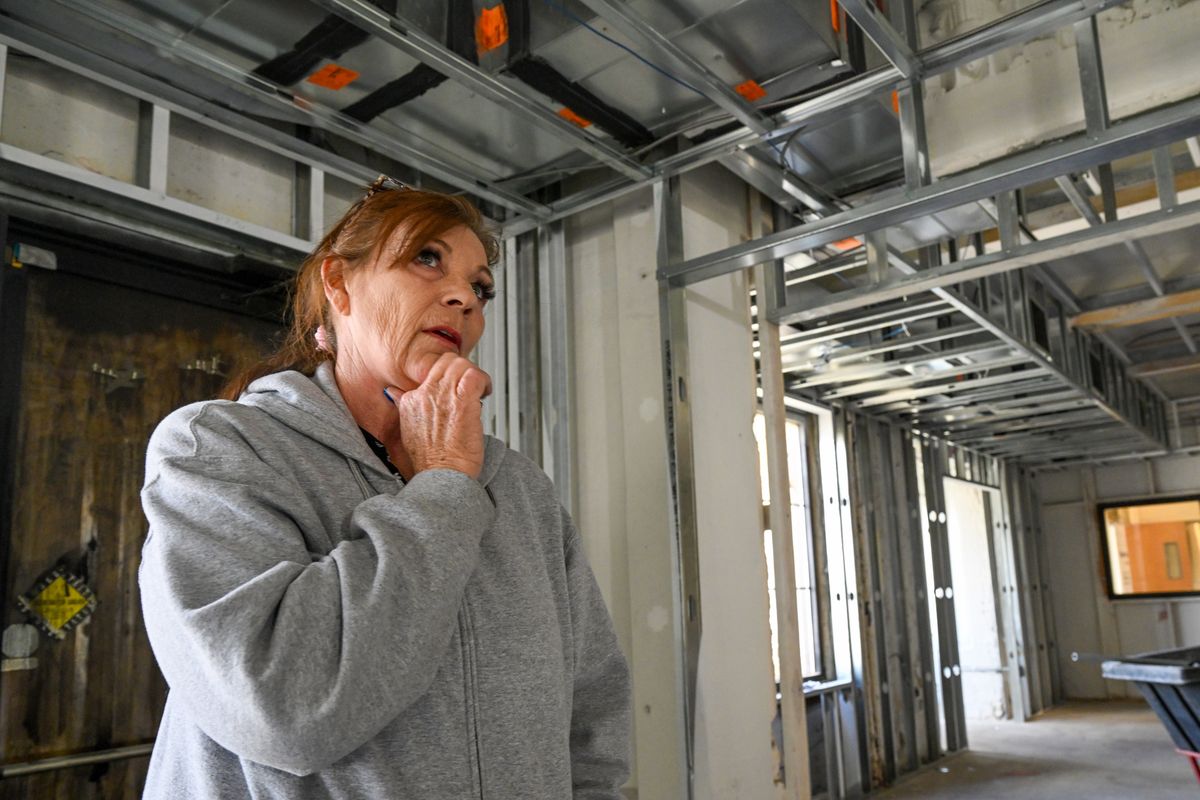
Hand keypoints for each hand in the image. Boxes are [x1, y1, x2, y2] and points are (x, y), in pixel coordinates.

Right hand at [385, 353, 490, 479]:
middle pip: (445, 362)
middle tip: (471, 386)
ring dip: (474, 374)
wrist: (440, 476)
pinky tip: (485, 392)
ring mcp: (443, 397)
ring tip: (480, 389)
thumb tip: (393, 392)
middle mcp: (425, 394)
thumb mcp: (407, 431)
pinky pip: (475, 376)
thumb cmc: (431, 461)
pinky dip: (484, 380)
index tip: (455, 392)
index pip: (430, 372)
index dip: (447, 379)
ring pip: (460, 364)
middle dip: (462, 370)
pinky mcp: (462, 402)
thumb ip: (402, 407)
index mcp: (411, 400)